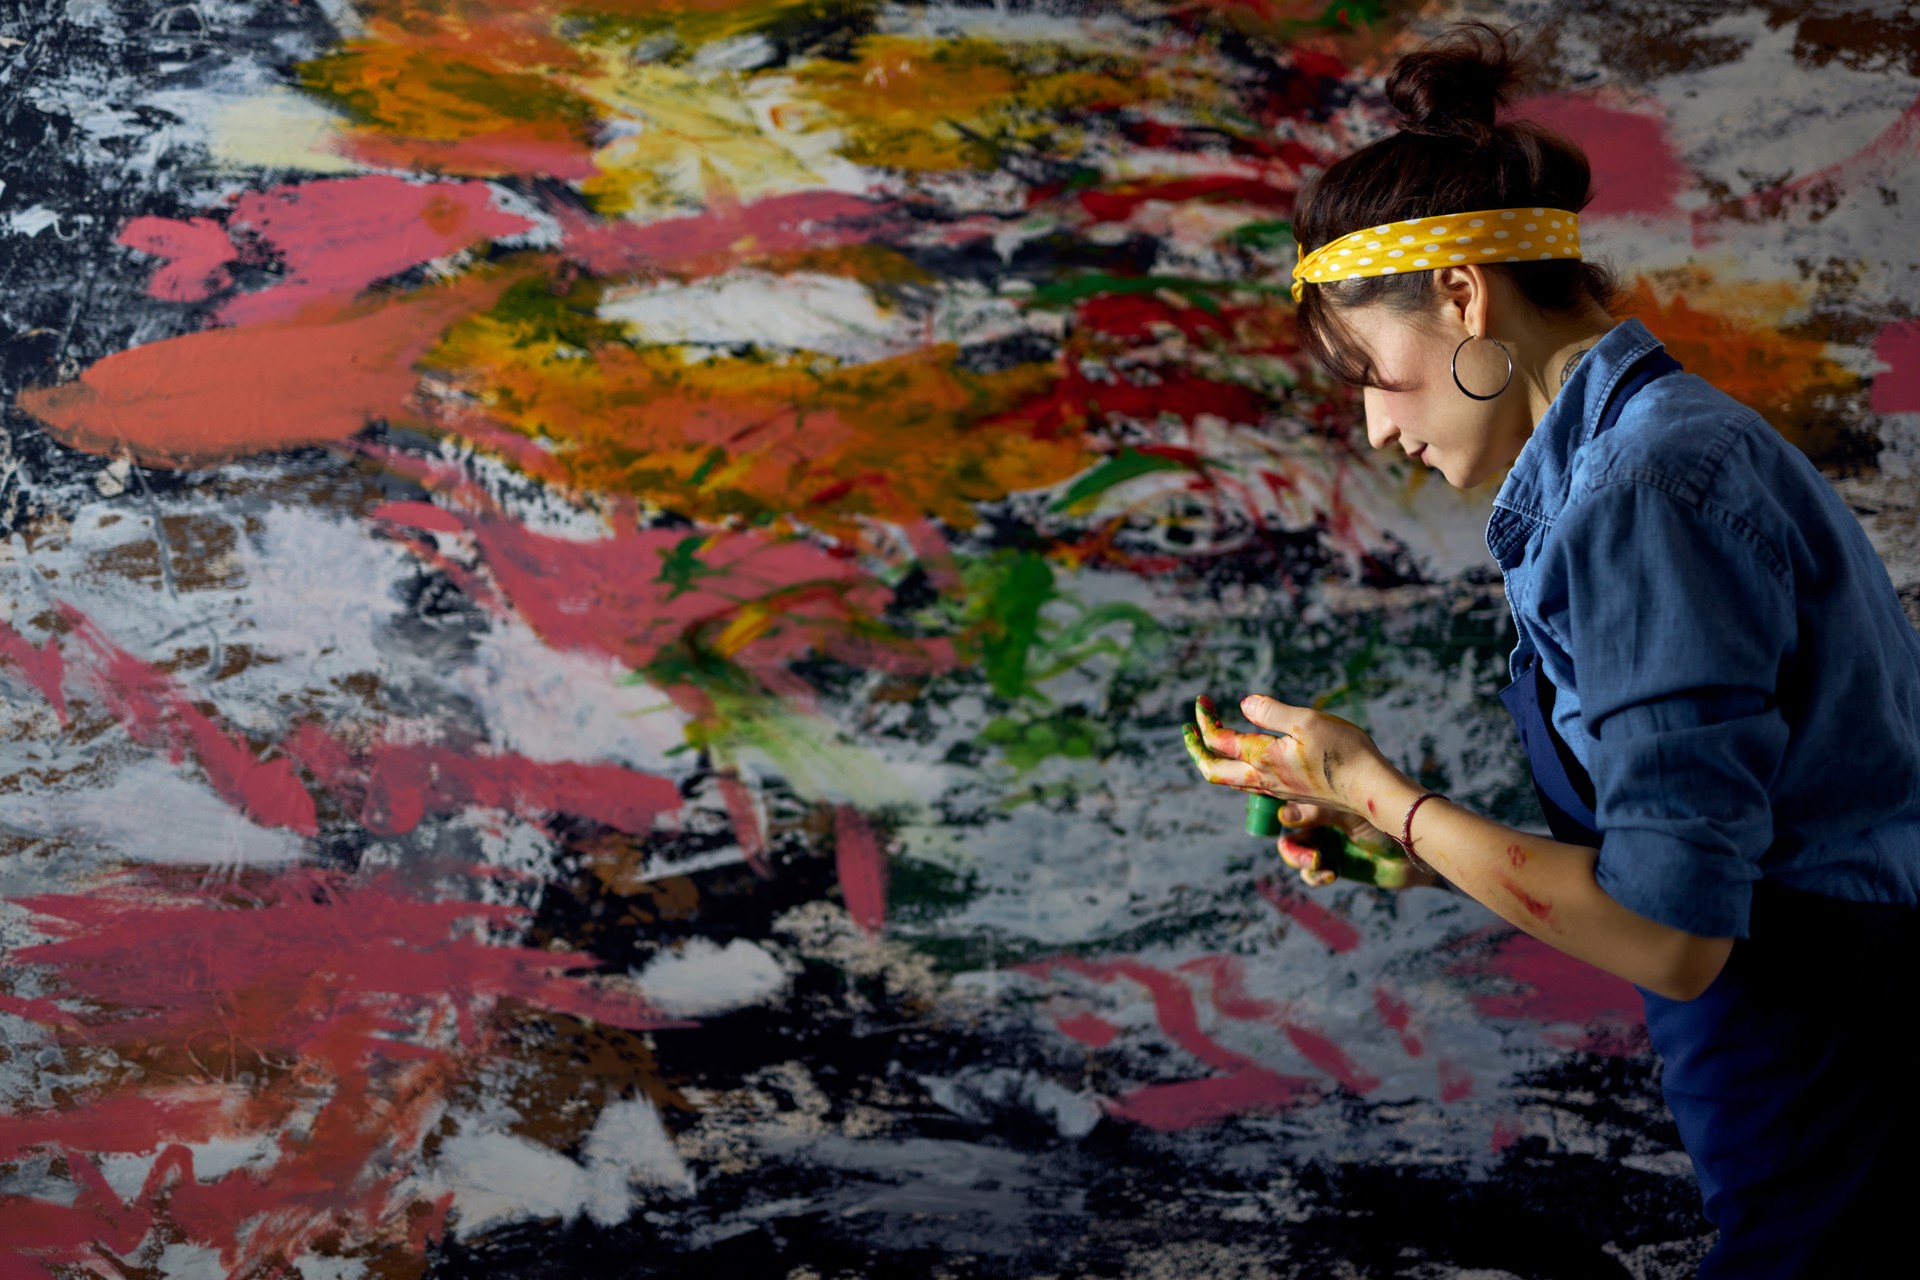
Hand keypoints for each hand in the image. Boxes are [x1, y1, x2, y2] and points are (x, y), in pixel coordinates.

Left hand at [1182, 693, 1383, 815]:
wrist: (1370, 790)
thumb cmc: (1343, 753)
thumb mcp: (1306, 721)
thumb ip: (1272, 712)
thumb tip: (1243, 705)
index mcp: (1261, 759)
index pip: (1218, 740)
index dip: (1204, 719)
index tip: (1202, 700)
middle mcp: (1263, 779)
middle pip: (1213, 771)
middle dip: (1196, 749)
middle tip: (1189, 729)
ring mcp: (1276, 790)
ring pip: (1232, 780)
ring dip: (1216, 759)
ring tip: (1215, 739)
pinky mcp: (1291, 794)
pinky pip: (1251, 784)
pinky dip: (1239, 767)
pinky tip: (1250, 757)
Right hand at [1275, 803, 1434, 890]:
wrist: (1414, 852)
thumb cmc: (1387, 821)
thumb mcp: (1350, 811)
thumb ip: (1317, 812)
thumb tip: (1282, 816)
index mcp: (1321, 798)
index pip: (1287, 801)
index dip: (1273, 811)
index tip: (1276, 820)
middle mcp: (1318, 820)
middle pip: (1284, 831)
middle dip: (1290, 845)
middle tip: (1308, 853)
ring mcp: (1323, 843)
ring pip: (1292, 854)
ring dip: (1298, 860)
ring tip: (1317, 862)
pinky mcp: (1331, 866)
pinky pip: (1310, 874)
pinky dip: (1314, 876)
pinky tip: (1331, 873)